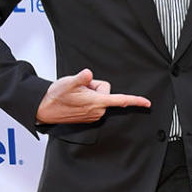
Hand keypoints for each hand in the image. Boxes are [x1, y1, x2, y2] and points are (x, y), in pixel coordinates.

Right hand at [36, 68, 150, 123]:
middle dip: (95, 87)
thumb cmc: (56, 95)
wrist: (45, 108)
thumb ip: (81, 78)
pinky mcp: (89, 117)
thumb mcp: (69, 82)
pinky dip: (87, 99)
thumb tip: (88, 74)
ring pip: (100, 97)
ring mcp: (94, 115)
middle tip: (80, 88)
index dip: (135, 101)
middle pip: (106, 91)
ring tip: (76, 95)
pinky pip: (95, 103)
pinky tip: (76, 100)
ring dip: (90, 93)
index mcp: (96, 102)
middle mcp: (98, 111)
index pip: (120, 100)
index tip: (147, 103)